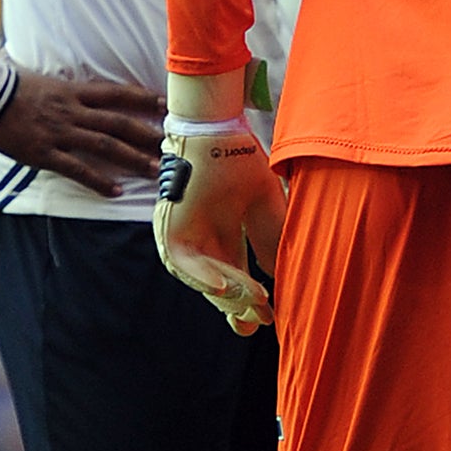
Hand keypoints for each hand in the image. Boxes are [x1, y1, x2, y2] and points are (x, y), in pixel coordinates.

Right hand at [0, 71, 163, 198]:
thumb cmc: (10, 86)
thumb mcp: (45, 82)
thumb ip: (68, 90)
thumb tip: (85, 92)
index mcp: (73, 92)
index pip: (117, 93)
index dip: (143, 98)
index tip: (164, 104)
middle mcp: (72, 111)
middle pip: (119, 123)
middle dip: (148, 134)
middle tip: (172, 145)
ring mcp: (59, 133)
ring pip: (105, 147)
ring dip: (134, 159)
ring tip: (156, 170)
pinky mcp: (44, 153)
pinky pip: (77, 170)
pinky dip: (99, 181)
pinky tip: (117, 191)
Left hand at [152, 128, 285, 335]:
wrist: (215, 128)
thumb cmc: (238, 159)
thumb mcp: (264, 205)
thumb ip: (269, 239)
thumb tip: (279, 276)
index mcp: (220, 232)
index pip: (234, 273)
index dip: (250, 296)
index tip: (268, 316)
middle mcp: (198, 238)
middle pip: (217, 282)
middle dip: (238, 304)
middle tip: (260, 322)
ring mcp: (181, 234)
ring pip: (201, 277)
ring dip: (227, 293)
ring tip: (253, 304)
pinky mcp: (170, 227)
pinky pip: (184, 261)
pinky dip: (203, 276)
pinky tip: (224, 289)